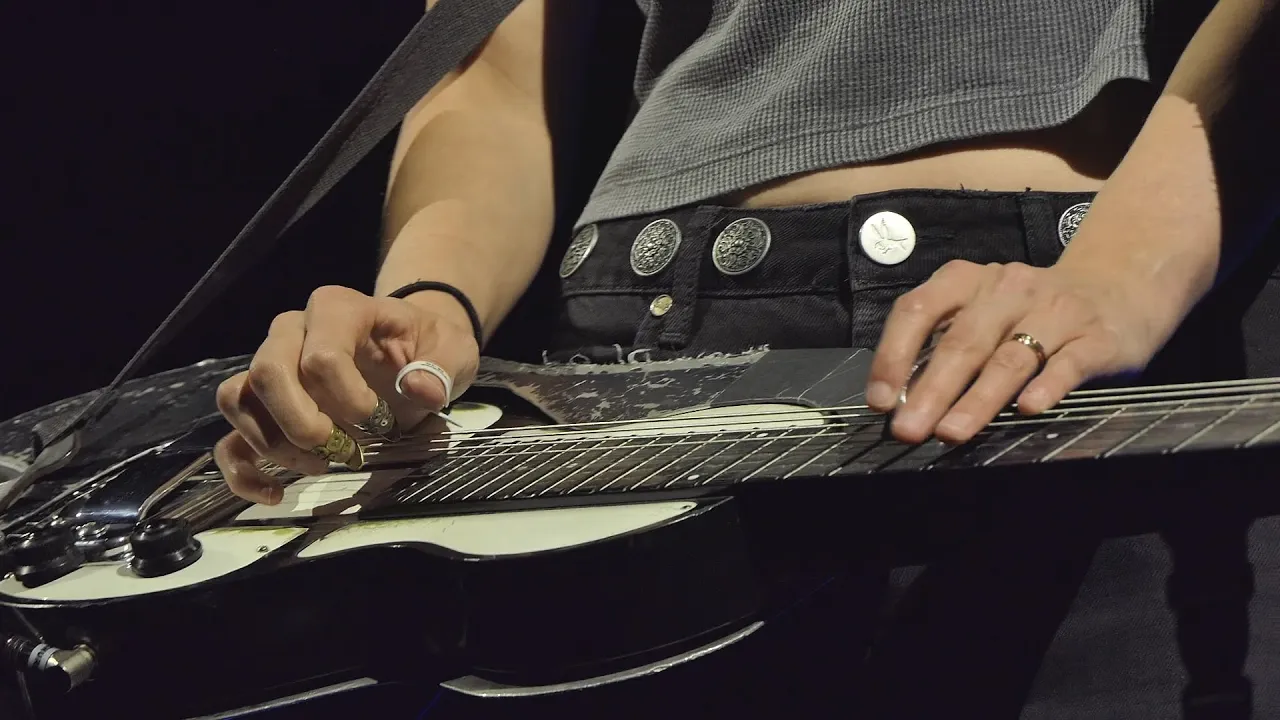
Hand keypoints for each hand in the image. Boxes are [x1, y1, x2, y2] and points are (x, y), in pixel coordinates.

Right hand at [213, 285, 478, 504]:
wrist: (412, 348)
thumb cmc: (427, 346)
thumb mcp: (454, 349)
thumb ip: (442, 367)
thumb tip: (417, 391)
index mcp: (339, 310)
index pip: (322, 354)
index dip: (348, 397)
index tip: (380, 419)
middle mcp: (293, 331)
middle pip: (268, 371)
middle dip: (302, 423)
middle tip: (341, 450)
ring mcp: (271, 365)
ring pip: (239, 398)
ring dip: (273, 444)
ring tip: (318, 466)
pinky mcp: (264, 406)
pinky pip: (229, 436)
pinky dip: (243, 470)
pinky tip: (275, 493)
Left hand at [864, 259, 1174, 444]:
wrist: (1118, 288)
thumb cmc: (1030, 312)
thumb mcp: (982, 312)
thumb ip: (942, 344)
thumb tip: (897, 399)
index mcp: (968, 280)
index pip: (919, 310)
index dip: (893, 354)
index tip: (880, 398)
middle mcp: (1008, 289)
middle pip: (962, 342)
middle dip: (931, 390)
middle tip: (908, 429)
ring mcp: (1055, 311)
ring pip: (1009, 358)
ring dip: (977, 398)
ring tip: (951, 431)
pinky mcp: (1096, 338)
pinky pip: (1067, 364)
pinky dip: (1046, 387)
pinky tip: (1026, 410)